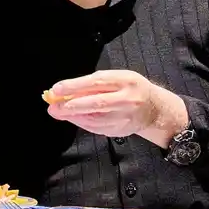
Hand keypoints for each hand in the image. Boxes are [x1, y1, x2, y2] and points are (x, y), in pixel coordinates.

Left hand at [46, 70, 187, 146]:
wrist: (155, 109)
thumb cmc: (132, 88)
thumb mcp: (119, 78)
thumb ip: (96, 83)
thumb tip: (67, 90)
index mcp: (126, 80)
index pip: (97, 82)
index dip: (75, 86)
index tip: (57, 89)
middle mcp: (127, 99)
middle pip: (96, 103)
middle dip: (71, 105)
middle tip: (53, 106)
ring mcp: (125, 117)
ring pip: (94, 118)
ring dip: (73, 116)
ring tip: (58, 112)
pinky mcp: (121, 130)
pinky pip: (96, 128)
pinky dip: (82, 123)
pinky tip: (73, 118)